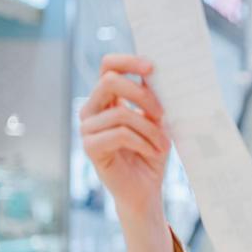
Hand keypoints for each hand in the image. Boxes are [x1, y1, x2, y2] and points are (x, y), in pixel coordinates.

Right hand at [80, 54, 170, 218]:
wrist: (145, 190)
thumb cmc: (151, 153)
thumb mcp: (157, 121)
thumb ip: (153, 98)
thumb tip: (156, 73)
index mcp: (107, 98)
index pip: (108, 65)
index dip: (128, 61)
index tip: (152, 67)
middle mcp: (92, 109)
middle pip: (109, 81)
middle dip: (142, 95)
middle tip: (163, 113)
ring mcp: (88, 128)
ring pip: (120, 113)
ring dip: (149, 128)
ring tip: (162, 144)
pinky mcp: (90, 147)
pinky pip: (120, 134)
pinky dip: (143, 142)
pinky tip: (152, 152)